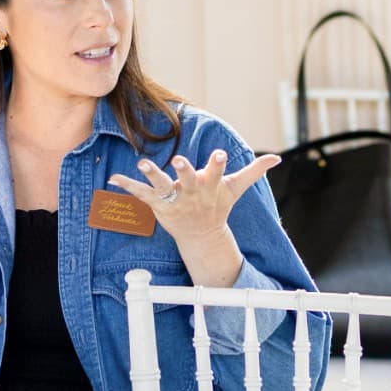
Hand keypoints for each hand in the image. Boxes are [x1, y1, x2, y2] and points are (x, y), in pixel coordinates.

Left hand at [107, 149, 279, 285]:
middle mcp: (192, 192)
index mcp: (211, 186)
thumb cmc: (218, 205)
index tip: (219, 154)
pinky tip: (112, 178)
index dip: (218, 164)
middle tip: (180, 161)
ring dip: (152, 174)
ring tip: (142, 162)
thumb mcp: (236, 188)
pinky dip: (126, 186)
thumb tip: (278, 158)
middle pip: (189, 179)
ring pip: (162, 185)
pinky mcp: (158, 205)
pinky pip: (141, 194)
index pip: (217, 173)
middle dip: (185, 171)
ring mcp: (175, 199)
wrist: (202, 236)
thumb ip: (254, 171)